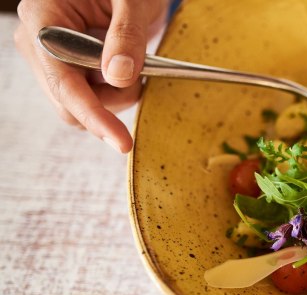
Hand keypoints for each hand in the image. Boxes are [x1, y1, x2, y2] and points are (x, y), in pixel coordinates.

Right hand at [15, 0, 167, 152]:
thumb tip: (118, 77)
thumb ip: (126, 35)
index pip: (63, 82)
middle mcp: (37, 42)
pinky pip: (90, 98)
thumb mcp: (131, 0)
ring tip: (135, 63)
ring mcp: (49, 59)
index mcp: (42, 18)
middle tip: (142, 74)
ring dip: (116, 97)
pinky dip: (115, 93)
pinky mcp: (66, 69)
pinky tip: (127, 68)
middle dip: (111, 102)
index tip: (121, 141)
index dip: (93, 115)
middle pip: (68, 103)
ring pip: (81, 106)